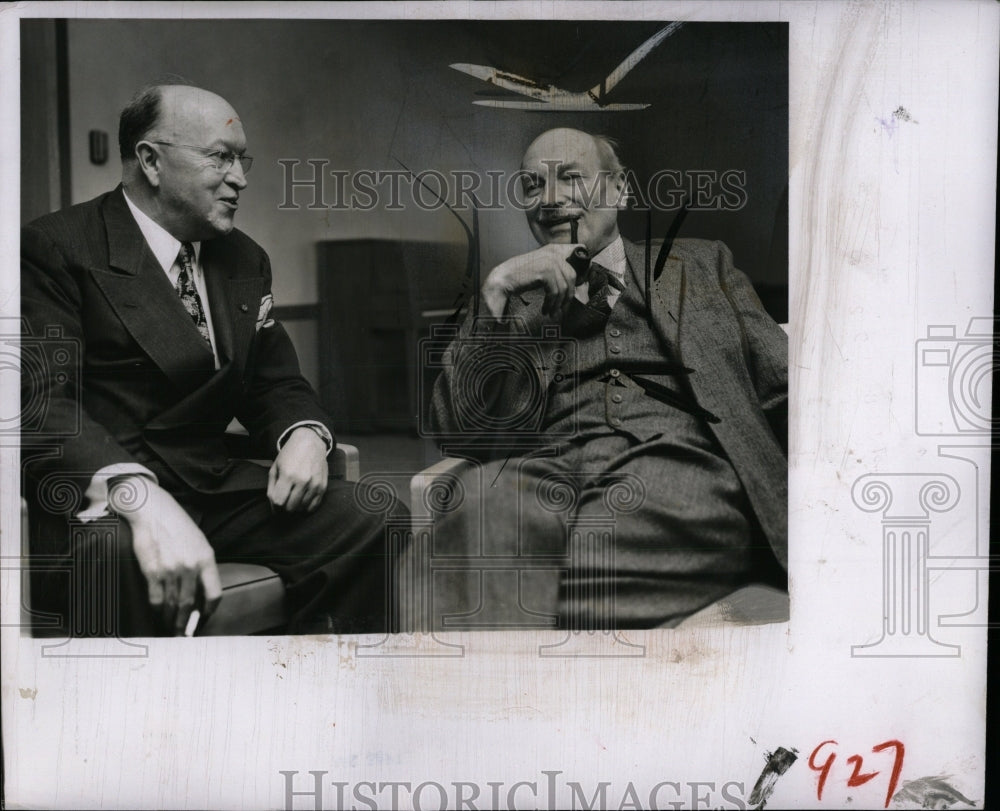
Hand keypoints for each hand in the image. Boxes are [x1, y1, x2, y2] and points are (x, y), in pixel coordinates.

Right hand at [109, 476, 221, 635]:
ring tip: (170, 628)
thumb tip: (201, 594)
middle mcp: (190, 566)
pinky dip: (156, 610)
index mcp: (206, 558)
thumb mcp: (199, 542)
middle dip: (186, 623)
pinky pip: (155, 599)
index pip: (214, 594)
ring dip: (170, 620)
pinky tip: (157, 614)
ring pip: (172, 605)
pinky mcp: (151, 571)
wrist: (152, 511)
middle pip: (190, 605)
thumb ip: (202, 566)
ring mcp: (170, 569)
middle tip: (183, 634)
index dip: (209, 612)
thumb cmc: (177, 527)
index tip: (203, 619)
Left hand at [267, 427, 328, 512]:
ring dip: (296, 506)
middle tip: (285, 500)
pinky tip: (302, 501)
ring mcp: (315, 484)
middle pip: (290, 507)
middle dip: (285, 507)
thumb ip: (272, 488)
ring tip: (293, 498)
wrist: (310, 442)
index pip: (279, 502)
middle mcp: (303, 480)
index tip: (275, 503)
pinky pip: (314, 506)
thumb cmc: (290, 455)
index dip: (275, 505)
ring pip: (302, 508)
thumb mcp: (275, 467)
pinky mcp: (323, 486)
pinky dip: (307, 507)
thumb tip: (274, 506)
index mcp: (288, 475)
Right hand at [481, 243, 586, 317]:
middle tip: (561, 308)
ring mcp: (549, 260)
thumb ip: (557, 271)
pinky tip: (545, 309)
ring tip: (551, 311)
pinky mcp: (544, 271)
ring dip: (558, 303)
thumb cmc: (519, 278)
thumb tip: (579, 281)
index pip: (580, 249)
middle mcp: (553, 252)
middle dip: (568, 295)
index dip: (582, 266)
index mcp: (553, 249)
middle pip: (572, 275)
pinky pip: (556, 291)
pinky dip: (551, 303)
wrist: (500, 281)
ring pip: (565, 286)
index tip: (577, 284)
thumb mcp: (541, 270)